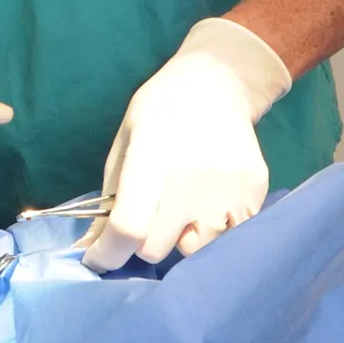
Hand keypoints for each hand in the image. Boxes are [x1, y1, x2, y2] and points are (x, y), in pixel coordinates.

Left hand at [77, 18, 292, 272]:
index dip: (107, 254)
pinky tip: (209, 202)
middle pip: (157, 247)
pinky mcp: (254, 193)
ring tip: (184, 209)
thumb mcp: (125, 142)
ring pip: (195, 249)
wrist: (216, 83)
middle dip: (143, 242)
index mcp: (151, 158)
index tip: (99, 259)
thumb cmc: (160, 111)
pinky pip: (228, 237)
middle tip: (148, 218)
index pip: (128, 227)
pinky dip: (213, 230)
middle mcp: (190, 177)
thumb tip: (89, 248)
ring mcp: (227, 188)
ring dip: (182, 238)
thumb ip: (110, 198)